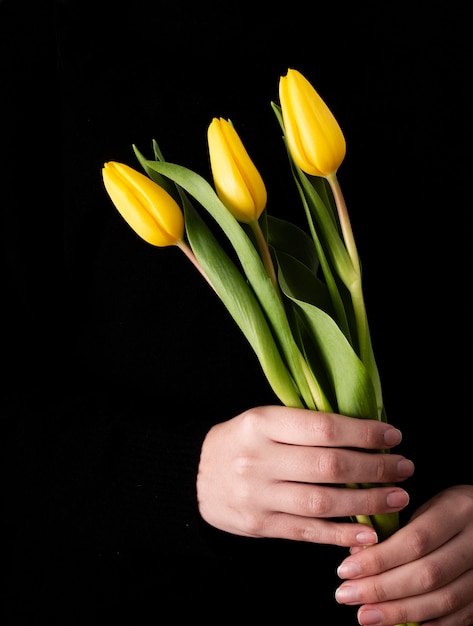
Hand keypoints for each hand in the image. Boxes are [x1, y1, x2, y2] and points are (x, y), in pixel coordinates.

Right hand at [196, 405, 413, 546]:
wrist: (192, 474)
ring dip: (367, 502)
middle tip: (404, 468)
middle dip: (374, 468)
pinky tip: (369, 532)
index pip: (322, 428)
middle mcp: (258, 459)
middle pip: (328, 466)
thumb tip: (363, 434)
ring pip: (322, 502)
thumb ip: (304, 426)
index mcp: (261, 423)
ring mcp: (257, 495)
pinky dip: (341, 534)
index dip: (363, 433)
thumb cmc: (239, 441)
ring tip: (397, 498)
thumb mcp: (263, 420)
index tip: (392, 436)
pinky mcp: (258, 525)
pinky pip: (308, 532)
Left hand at [335, 484, 472, 624]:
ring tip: (365, 614)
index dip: (378, 559)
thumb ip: (396, 528)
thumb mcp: (426, 504)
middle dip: (381, 589)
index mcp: (457, 511)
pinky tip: (401, 625)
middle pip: (426, 574)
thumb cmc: (450, 508)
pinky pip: (460, 616)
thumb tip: (356, 554)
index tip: (346, 569)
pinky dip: (429, 624)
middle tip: (346, 595)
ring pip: (443, 600)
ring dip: (399, 612)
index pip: (414, 541)